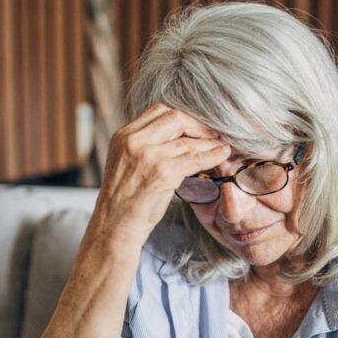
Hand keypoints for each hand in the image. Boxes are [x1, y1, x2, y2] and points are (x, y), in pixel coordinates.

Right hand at [88, 103, 230, 250]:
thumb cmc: (123, 200)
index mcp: (123, 136)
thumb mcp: (126, 162)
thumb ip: (144, 145)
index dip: (182, 117)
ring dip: (209, 142)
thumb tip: (176, 136)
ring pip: (187, 140)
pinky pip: (194, 158)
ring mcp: (147, 156)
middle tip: (212, 135)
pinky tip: (222, 155)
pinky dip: (212, 156)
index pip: (158, 111)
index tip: (195, 128)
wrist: (114, 226)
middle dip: (198, 126)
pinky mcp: (162, 172)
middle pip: (175, 118)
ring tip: (222, 146)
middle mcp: (133, 141)